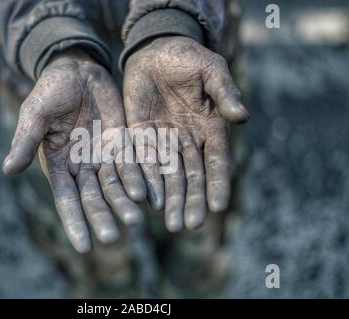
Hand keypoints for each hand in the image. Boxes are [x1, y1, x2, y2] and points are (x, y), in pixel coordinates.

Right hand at [3, 48, 145, 252]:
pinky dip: (139, 178)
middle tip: (112, 237)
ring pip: (115, 186)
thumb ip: (26, 141)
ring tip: (136, 220)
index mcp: (58, 165)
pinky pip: (132, 164)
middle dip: (102, 217)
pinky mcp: (122, 143)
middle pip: (93, 197)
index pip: (66, 199)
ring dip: (124, 203)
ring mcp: (103, 156)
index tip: (85, 246)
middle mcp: (82, 167)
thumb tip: (7, 170)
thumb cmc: (51, 90)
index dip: (75, 222)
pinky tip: (147, 193)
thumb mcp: (35, 113)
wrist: (78, 69)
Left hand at [123, 36, 248, 231]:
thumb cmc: (188, 58)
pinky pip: (143, 161)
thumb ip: (224, 92)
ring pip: (168, 175)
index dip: (217, 183)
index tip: (218, 207)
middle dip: (191, 200)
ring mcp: (164, 140)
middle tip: (188, 225)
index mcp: (210, 128)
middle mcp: (188, 141)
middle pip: (192, 176)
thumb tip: (242, 116)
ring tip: (172, 223)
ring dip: (170, 199)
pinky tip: (146, 199)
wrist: (154, 51)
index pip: (216, 161)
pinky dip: (145, 180)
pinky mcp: (140, 136)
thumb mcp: (211, 70)